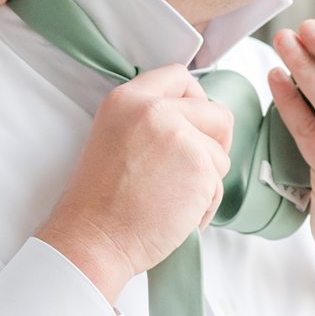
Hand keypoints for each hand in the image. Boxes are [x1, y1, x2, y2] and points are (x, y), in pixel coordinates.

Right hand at [37, 67, 233, 302]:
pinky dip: (205, 205)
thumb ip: (149, 120)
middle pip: (214, 112)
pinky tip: (176, 216)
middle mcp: (154, 110)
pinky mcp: (200, 167)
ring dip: (206, 180)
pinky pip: (219, 185)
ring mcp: (180, 137)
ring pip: (220, 153)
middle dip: (213, 142)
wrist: (94, 239)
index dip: (193, 101)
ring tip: (172, 199)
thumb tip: (193, 120)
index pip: (179, 76)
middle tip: (194, 167)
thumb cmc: (99, 202)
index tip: (191, 123)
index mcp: (127, 99)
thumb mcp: (113, 137)